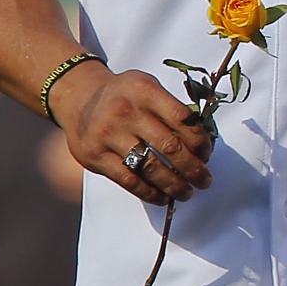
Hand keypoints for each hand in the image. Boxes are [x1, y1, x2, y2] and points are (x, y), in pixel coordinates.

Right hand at [54, 64, 212, 205]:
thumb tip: (203, 145)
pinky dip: (149, 193)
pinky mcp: (94, 155)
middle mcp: (126, 111)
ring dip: (174, 185)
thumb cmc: (124, 96)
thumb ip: (173, 109)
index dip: (201, 142)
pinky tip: (162, 198)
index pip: (183, 120)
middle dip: (193, 168)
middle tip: (204, 181)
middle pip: (170, 146)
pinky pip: (128, 180)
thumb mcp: (148, 87)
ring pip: (151, 167)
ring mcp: (108, 133)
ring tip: (187, 193)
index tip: (207, 155)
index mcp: (145, 90)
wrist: (79, 98)